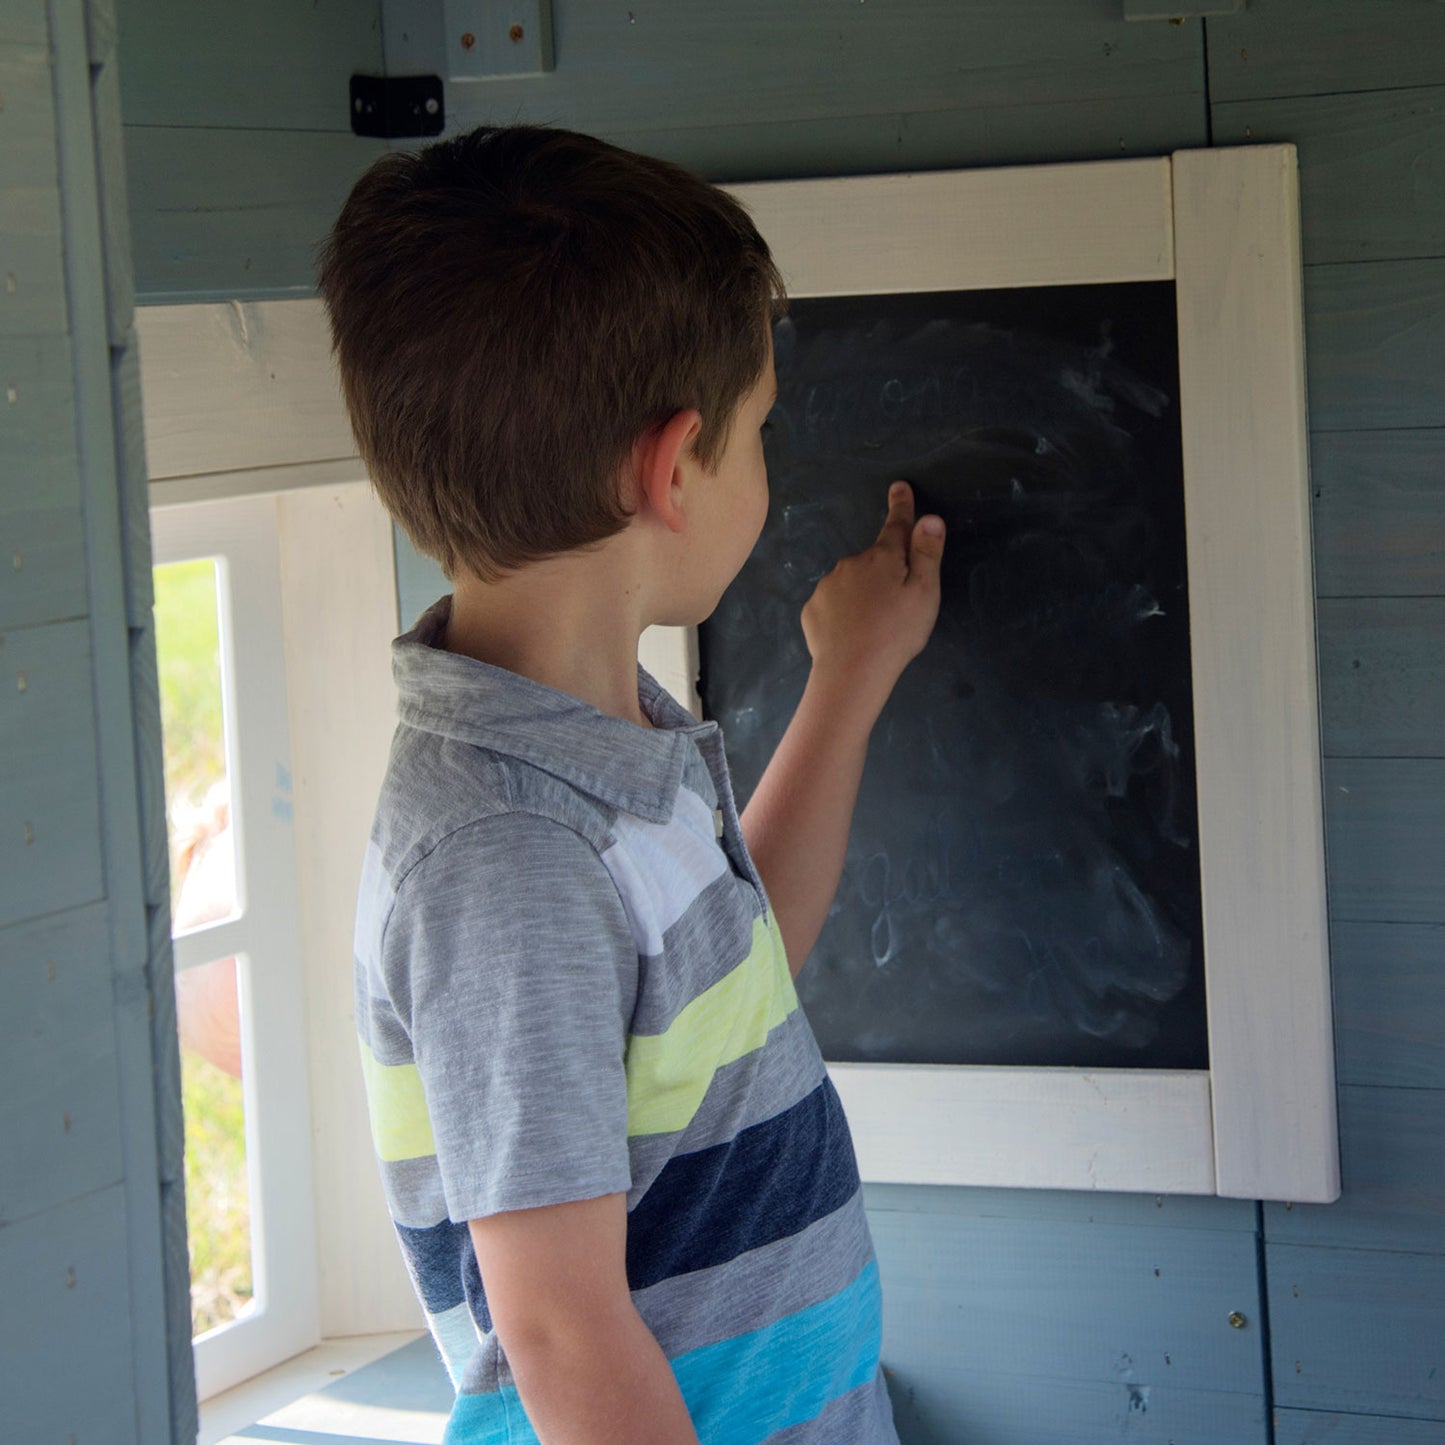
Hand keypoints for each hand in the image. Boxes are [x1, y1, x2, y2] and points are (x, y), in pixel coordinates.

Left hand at [800, 481, 944, 713]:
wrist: (851, 673)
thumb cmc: (896, 633)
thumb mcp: (924, 594)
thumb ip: (926, 555)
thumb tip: (928, 518)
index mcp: (883, 557)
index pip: (896, 525)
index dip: (901, 507)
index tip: (899, 487)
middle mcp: (851, 563)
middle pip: (874, 560)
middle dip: (884, 572)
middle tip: (895, 607)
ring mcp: (827, 585)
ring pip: (851, 582)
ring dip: (862, 595)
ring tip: (873, 627)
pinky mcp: (811, 609)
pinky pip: (832, 604)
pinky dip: (842, 614)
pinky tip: (850, 635)